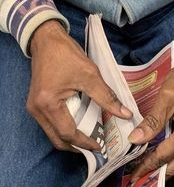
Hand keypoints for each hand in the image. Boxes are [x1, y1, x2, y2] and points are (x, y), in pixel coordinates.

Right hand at [27, 20, 131, 151]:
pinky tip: (79, 125)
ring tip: (90, 137)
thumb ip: (107, 97)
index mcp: (48, 104)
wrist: (46, 40)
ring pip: (53, 134)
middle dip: (77, 146)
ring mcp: (34, 108)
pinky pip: (51, 124)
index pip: (68, 133)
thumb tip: (125, 114)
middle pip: (57, 139)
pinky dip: (65, 128)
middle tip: (96, 146)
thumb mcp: (90, 75)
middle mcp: (37, 110)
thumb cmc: (66, 55)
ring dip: (71, 138)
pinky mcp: (36, 104)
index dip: (86, 142)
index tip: (101, 146)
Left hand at [129, 64, 173, 179]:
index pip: (164, 154)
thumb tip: (135, 140)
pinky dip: (166, 157)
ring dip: (159, 166)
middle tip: (134, 178)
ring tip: (140, 170)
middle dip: (152, 172)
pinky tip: (153, 157)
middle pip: (173, 164)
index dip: (146, 165)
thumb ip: (152, 121)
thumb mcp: (166, 97)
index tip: (132, 175)